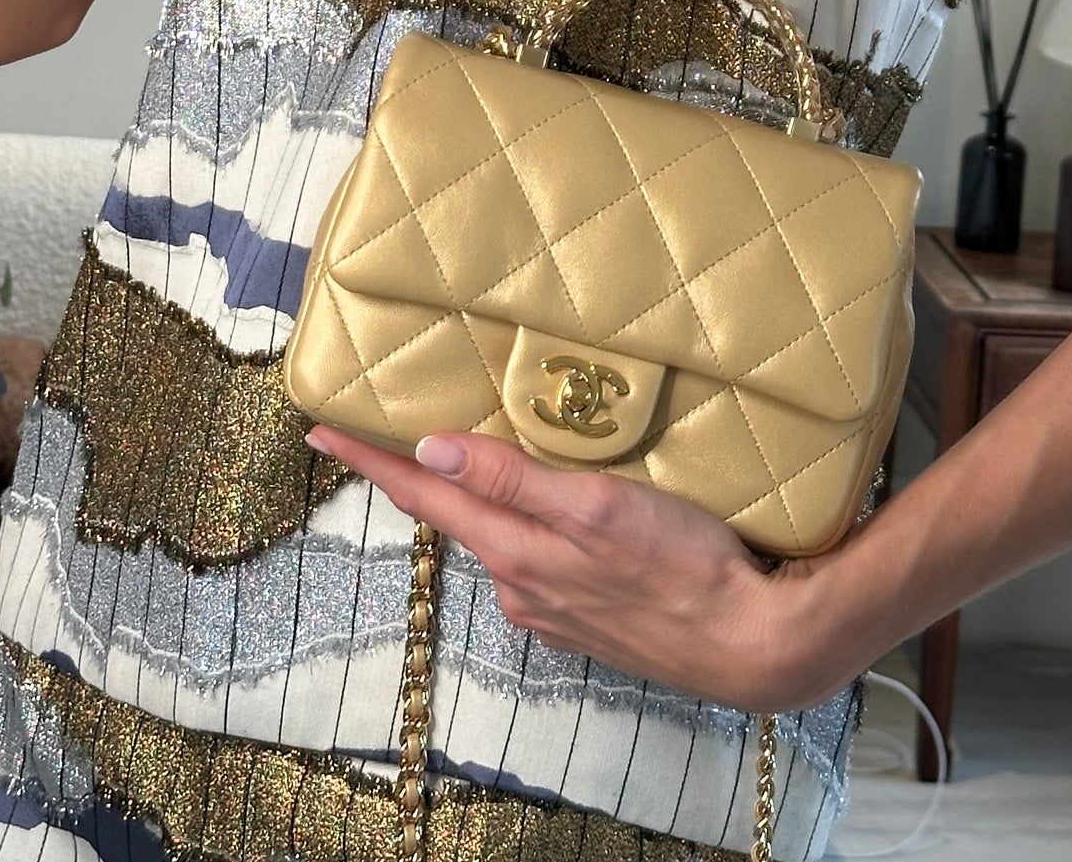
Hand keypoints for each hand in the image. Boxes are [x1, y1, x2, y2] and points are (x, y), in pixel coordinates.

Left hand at [304, 420, 858, 712]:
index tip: (319, 429)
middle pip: (455, 516)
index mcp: (515, 550)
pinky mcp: (589, 616)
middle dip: (419, 474)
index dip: (370, 459)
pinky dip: (529, 527)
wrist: (751, 644)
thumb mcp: (597, 507)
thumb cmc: (683, 565)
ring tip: (477, 451)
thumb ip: (514, 480)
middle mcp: (521, 583)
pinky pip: (540, 560)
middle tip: (387, 428)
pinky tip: (554, 510)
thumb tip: (430, 452)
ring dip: (482, 498)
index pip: (424, 495)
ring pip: (501, 537)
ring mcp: (554, 606)